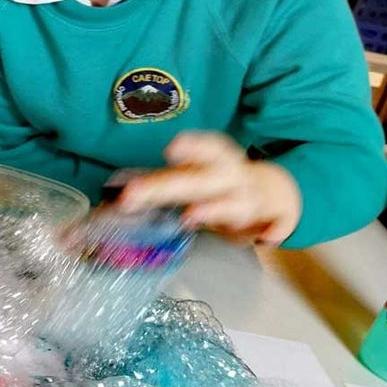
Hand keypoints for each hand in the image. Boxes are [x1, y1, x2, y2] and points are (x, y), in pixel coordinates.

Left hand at [114, 131, 302, 244]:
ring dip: (214, 210)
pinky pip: (277, 224)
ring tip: (190, 216)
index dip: (192, 148)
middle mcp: (232, 176)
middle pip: (199, 180)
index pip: (205, 148)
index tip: (171, 150)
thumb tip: (109, 204)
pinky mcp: (272, 220)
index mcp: (215, 160)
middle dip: (166, 187)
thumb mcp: (194, 179)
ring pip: (234, 203)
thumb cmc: (220, 186)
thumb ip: (158, 187)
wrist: (273, 192)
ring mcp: (252, 199)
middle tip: (133, 195)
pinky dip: (274, 230)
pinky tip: (268, 238)